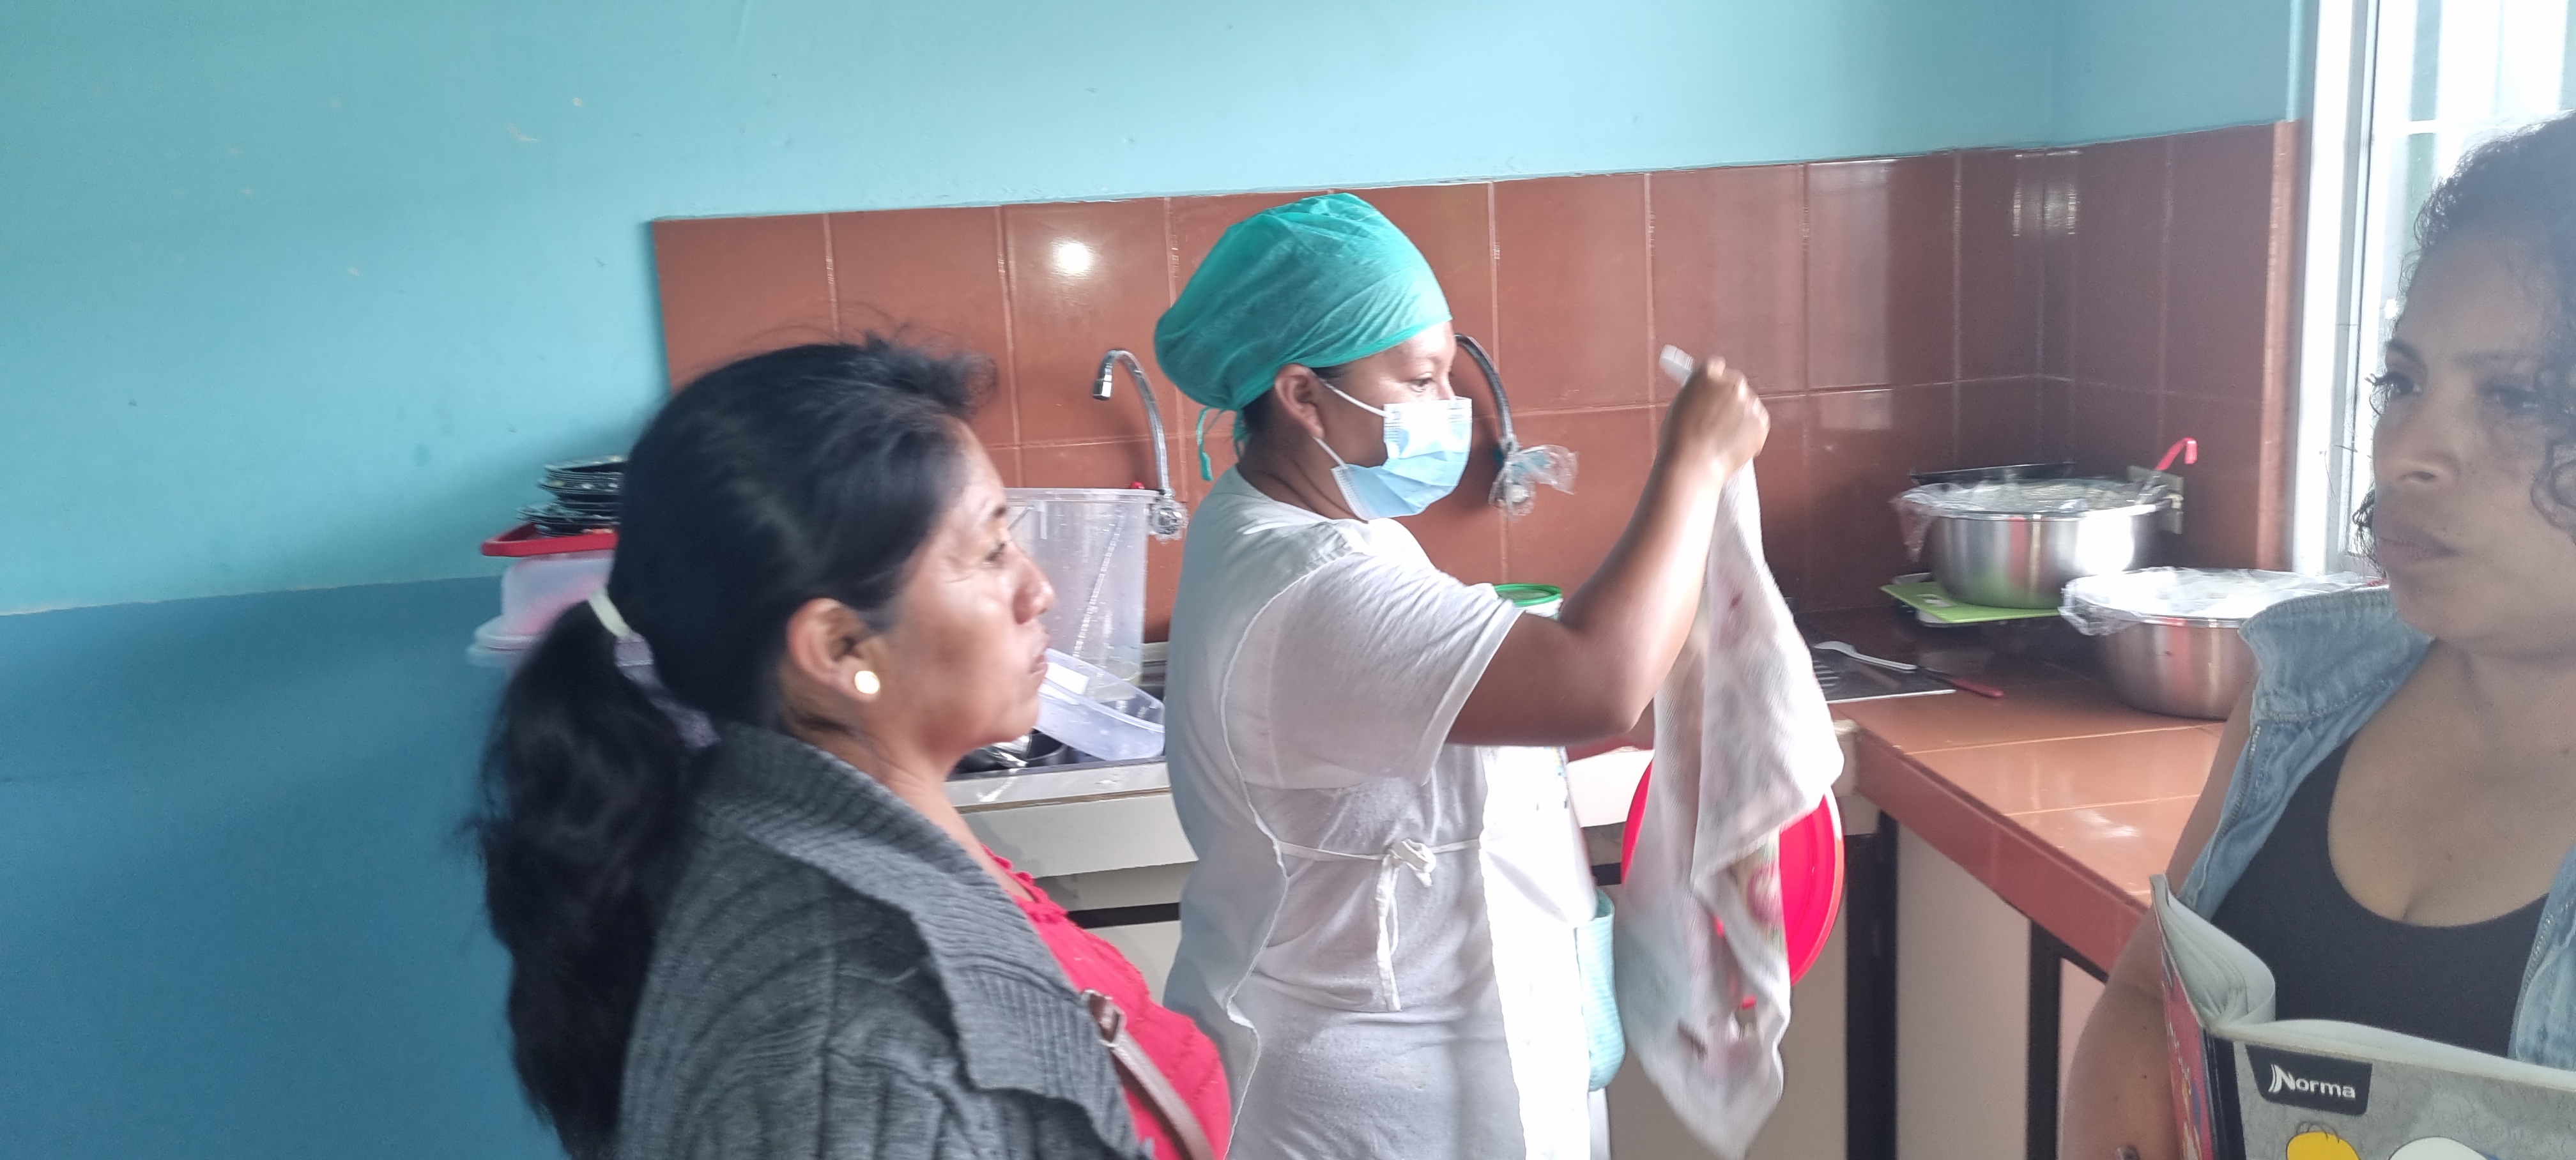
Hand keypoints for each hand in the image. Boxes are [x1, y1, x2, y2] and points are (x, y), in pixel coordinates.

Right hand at [1660, 356, 1768, 477]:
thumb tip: (1709, 398)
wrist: (1692, 465)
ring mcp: (1748, 402)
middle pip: (1735, 383)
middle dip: (1729, 397)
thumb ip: (1698, 396)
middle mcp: (1730, 383)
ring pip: (1747, 405)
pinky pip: (1757, 422)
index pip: (1716, 367)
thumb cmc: (1678, 441)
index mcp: (1706, 375)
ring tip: (1721, 438)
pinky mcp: (1761, 422)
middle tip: (1719, 417)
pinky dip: (1749, 432)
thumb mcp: (1680, 406)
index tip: (1713, 389)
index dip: (1714, 380)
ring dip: (1739, 416)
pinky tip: (1731, 445)